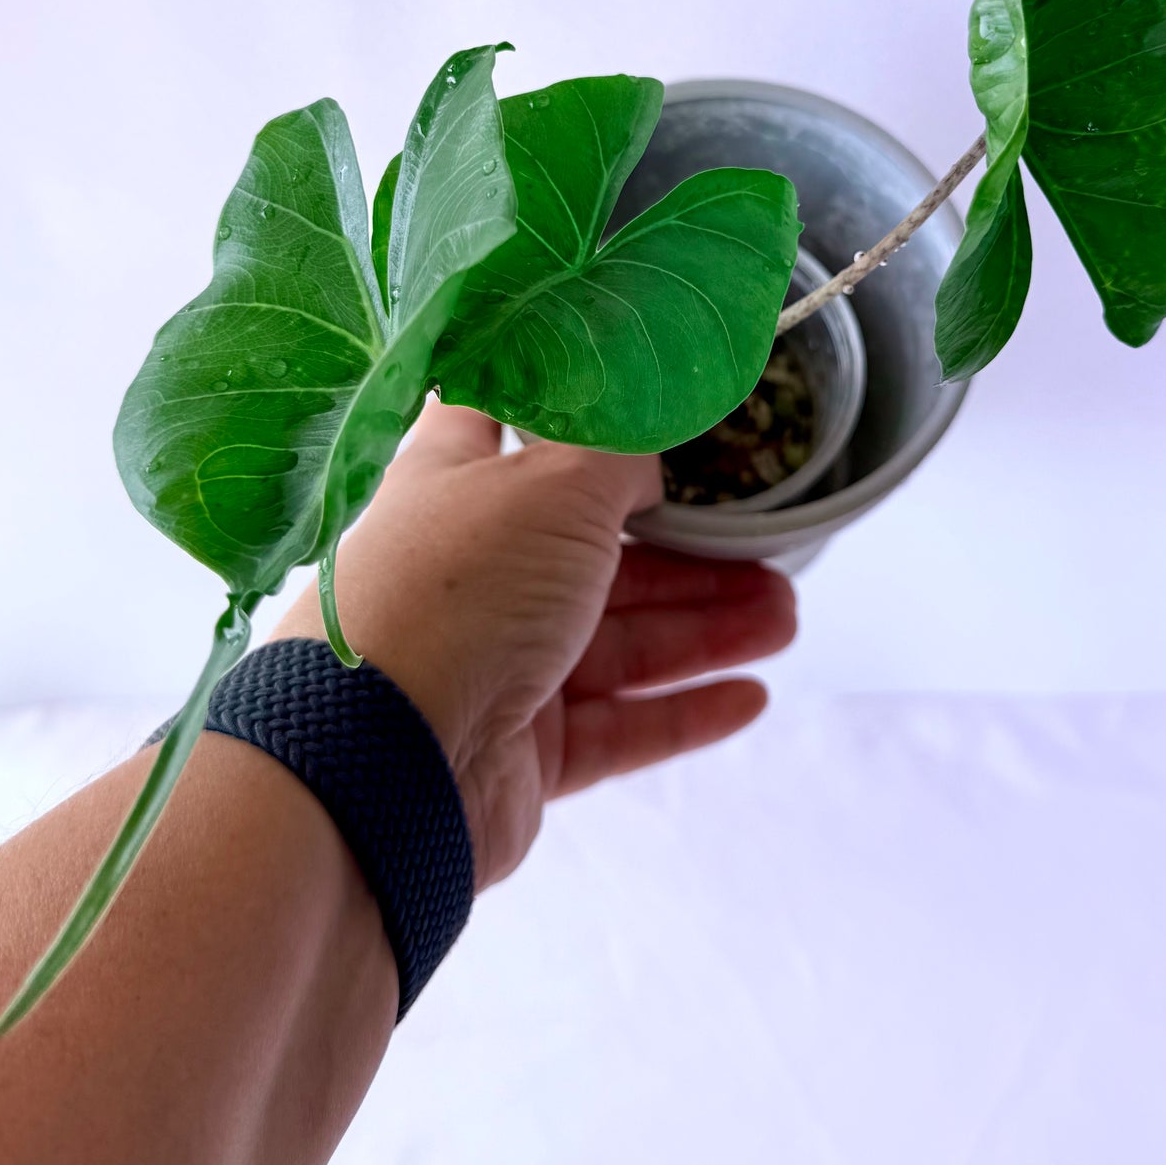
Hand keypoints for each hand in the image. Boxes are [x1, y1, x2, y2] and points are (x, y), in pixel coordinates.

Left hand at [271, 402, 796, 891]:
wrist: (378, 768)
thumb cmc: (457, 589)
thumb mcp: (555, 485)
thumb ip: (620, 454)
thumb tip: (650, 448)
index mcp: (454, 485)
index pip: (506, 423)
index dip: (571, 407)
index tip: (641, 396)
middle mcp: (472, 572)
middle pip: (595, 549)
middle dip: (687, 547)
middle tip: (771, 543)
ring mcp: (495, 666)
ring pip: (618, 639)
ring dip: (705, 625)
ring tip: (787, 617)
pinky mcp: (521, 754)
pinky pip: (616, 726)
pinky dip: (682, 711)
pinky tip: (750, 696)